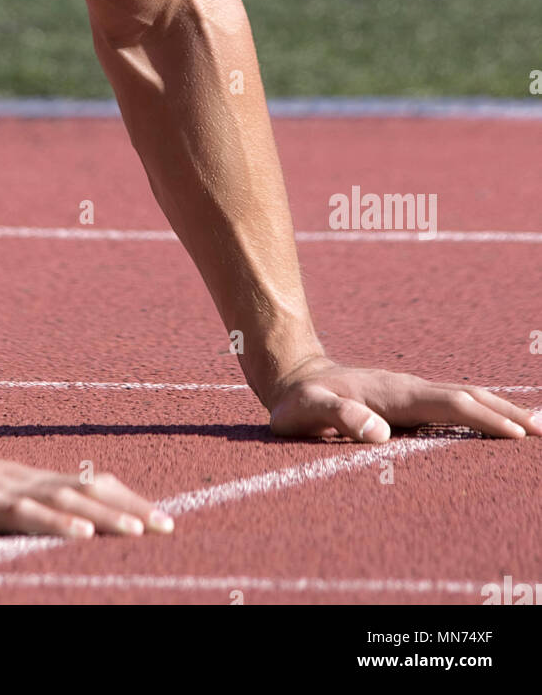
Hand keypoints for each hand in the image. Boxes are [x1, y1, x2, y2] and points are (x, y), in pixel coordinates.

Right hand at [0, 445, 175, 536]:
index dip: (129, 499)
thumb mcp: (1, 500)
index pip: (92, 485)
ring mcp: (6, 491)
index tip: (163, 518)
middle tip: (167, 525)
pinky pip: (24, 516)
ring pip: (63, 501)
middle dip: (131, 508)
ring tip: (136, 530)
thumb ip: (33, 506)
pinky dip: (54, 524)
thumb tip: (75, 520)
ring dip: (103, 516)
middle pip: (89, 490)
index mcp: (36, 481)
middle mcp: (29, 481)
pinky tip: (79, 534)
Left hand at [267, 356, 541, 442]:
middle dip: (506, 412)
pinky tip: (492, 420)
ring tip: (532, 426)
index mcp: (394, 393)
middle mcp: (409, 388)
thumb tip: (379, 433)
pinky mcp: (408, 398)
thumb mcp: (306, 412)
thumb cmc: (298, 402)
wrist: (293, 375)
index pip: (450, 404)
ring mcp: (410, 390)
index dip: (483, 418)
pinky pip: (452, 402)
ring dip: (499, 409)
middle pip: (468, 396)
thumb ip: (338, 419)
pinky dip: (481, 409)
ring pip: (464, 395)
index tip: (515, 435)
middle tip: (541, 432)